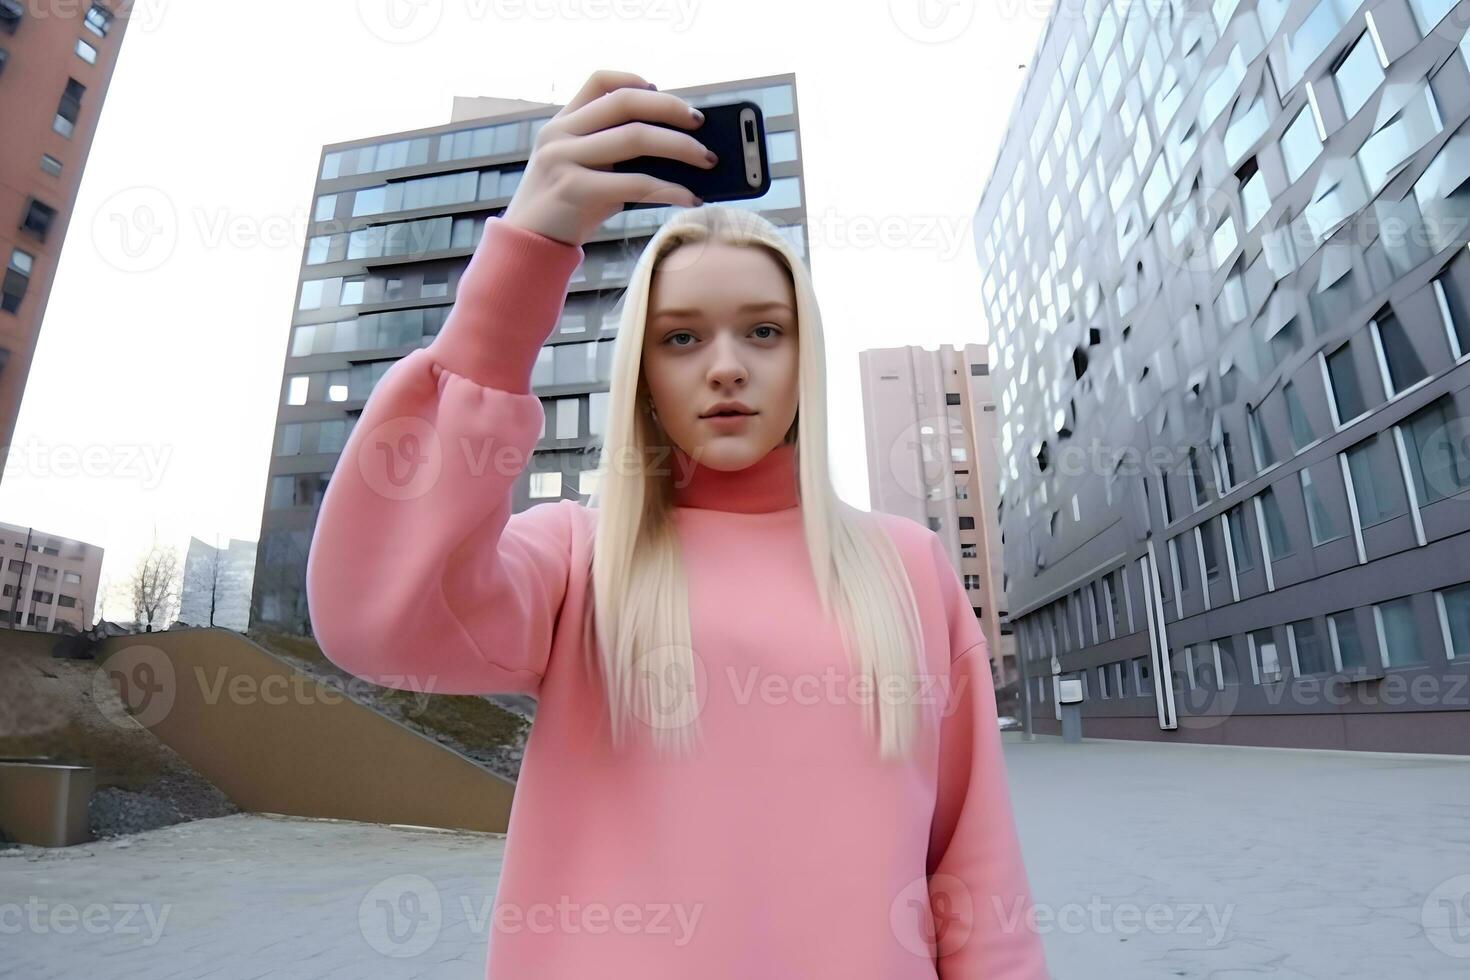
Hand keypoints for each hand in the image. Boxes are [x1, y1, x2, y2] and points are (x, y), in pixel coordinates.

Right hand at [501, 69, 715, 247]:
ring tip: (707, 160)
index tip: (662, 91)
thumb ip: (615, 153)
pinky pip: (635, 183)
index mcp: (561, 123)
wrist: (528, 246)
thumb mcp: (583, 171)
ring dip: (681, 147)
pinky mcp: (574, 189)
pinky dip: (670, 189)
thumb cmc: (566, 210)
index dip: (634, 80)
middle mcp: (559, 134)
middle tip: (700, 123)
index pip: (599, 81)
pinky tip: (689, 197)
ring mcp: (564, 159)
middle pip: (626, 103)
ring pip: (635, 138)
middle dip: (670, 109)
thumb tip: (678, 148)